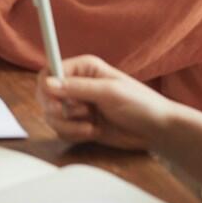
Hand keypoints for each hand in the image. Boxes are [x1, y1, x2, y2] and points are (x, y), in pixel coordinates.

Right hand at [38, 54, 176, 150]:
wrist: (156, 130)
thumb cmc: (141, 104)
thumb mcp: (109, 92)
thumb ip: (77, 88)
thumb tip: (48, 84)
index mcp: (83, 69)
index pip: (49, 71)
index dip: (47, 86)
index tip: (55, 101)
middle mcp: (77, 85)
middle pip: (45, 96)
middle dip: (58, 109)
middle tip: (77, 113)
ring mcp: (77, 106)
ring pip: (51, 115)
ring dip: (67, 124)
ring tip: (90, 125)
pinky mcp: (79, 124)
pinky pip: (61, 130)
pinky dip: (73, 134)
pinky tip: (92, 132)